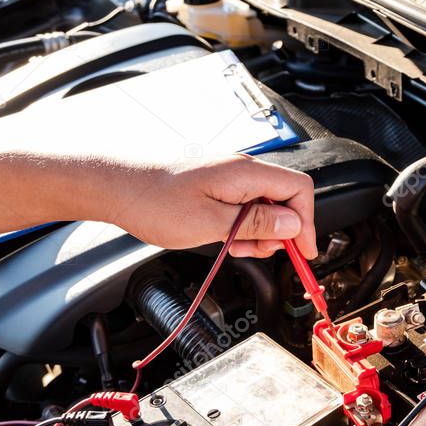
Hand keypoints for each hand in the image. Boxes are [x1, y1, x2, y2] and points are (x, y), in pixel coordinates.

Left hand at [107, 153, 316, 257]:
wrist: (118, 189)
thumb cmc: (154, 202)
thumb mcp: (211, 223)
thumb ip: (256, 224)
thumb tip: (291, 225)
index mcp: (246, 173)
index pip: (298, 190)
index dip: (307, 223)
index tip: (303, 251)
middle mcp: (242, 171)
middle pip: (284, 199)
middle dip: (282, 232)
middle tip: (267, 254)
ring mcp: (229, 178)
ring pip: (265, 207)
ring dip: (261, 233)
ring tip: (239, 249)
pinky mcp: (217, 187)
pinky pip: (244, 208)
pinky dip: (244, 228)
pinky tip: (228, 241)